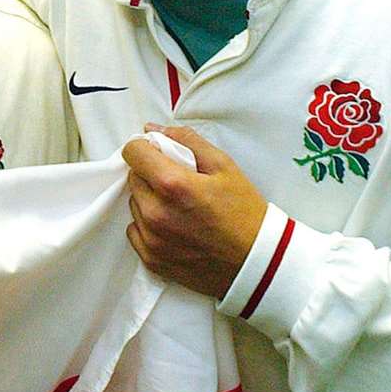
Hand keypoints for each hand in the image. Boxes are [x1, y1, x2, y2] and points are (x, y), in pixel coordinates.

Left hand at [121, 125, 267, 299]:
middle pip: (133, 178)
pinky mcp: (151, 259)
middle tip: (178, 183)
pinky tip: (174, 227)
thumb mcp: (223, 165)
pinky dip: (149, 226)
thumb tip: (152, 130)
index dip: (146, 149)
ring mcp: (151, 239)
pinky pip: (136, 231)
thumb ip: (186, 141)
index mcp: (172, 185)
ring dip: (149, 201)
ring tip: (179, 207)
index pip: (133, 153)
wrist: (257, 262)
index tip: (159, 155)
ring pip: (134, 205)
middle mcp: (155, 213)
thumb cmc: (244, 211)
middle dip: (151, 175)